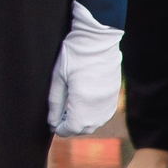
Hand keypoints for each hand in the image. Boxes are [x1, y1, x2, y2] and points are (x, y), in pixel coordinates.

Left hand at [48, 2, 124, 134]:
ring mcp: (110, 101)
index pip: (72, 128)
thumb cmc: (74, 55)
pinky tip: (84, 104)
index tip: (53, 125)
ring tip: (70, 111)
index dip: (61, 129)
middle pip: (84, 128)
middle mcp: (99, 106)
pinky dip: (94, 115)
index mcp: (83, 103)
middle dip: (71, 127)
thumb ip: (55, 103)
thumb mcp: (58, 78)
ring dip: (83, 122)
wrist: (98, 38)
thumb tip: (52, 122)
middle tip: (59, 118)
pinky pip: (104, 113)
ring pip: (96, 123)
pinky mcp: (115, 94)